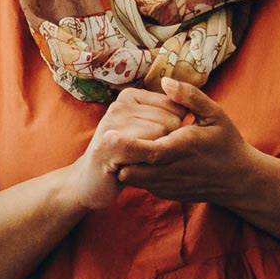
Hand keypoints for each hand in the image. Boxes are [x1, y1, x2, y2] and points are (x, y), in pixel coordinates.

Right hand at [69, 88, 184, 209]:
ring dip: (155, 156)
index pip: (176, 106)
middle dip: (165, 144)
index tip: (150, 142)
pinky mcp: (109, 143)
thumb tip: (191, 108)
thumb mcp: (143, 130)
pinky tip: (134, 168)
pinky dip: (148, 162)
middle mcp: (120, 104)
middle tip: (142, 155)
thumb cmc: (124, 157)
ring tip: (136, 161)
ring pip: (163, 135)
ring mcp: (113, 122)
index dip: (173, 132)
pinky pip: (149, 149)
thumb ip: (163, 115)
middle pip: (172, 121)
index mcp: (130, 96)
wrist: (88, 182)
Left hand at [109, 80, 272, 208]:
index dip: (125, 144)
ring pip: (133, 179)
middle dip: (119, 155)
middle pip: (131, 169)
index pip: (147, 150)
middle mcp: (172, 170)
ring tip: (126, 147)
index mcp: (183, 147)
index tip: (110, 133)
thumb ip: (190, 97)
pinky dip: (137, 173)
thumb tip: (165, 81)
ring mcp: (168, 185)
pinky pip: (142, 184)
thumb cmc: (226, 142)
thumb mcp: (215, 114)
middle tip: (112, 138)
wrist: (238, 180)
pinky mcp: (166, 193)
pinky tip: (142, 158)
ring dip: (126, 164)